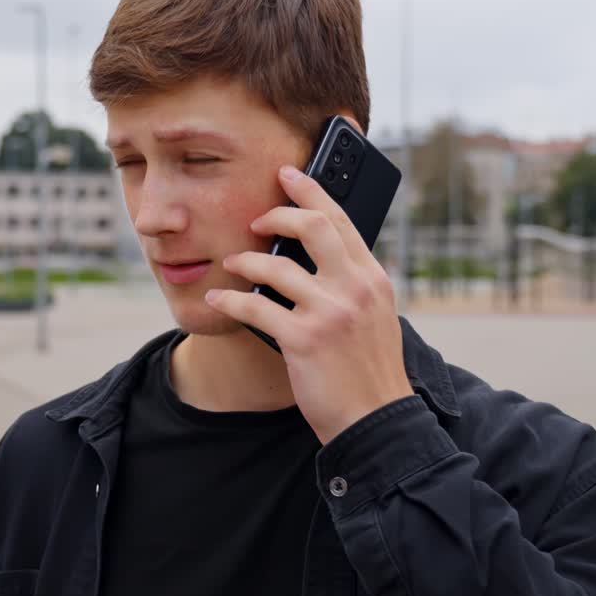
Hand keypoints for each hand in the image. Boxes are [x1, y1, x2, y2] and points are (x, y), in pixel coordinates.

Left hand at [205, 165, 413, 443]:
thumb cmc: (368, 373)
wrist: (377, 421)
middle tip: (254, 219)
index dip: (312, 191)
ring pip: (276, 265)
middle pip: (312, 225)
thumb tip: (314, 259)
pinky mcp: (305, 339)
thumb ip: (351, 285)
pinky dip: (231, 302)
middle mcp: (356, 288)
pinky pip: (256, 307)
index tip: (288, 173)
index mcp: (373, 279)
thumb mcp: (374, 319)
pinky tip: (218, 300)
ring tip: (231, 264)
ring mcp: (331, 312)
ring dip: (245, 261)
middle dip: (277, 213)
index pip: (341, 220)